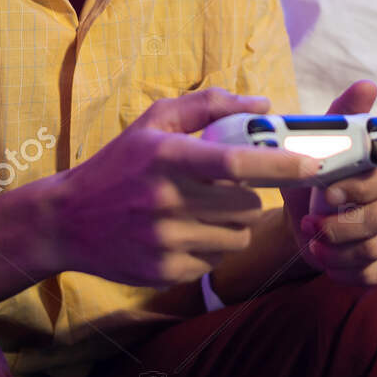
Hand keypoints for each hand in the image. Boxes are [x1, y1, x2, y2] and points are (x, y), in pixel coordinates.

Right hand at [44, 88, 319, 286]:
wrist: (65, 221)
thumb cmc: (118, 165)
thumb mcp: (153, 124)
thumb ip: (209, 106)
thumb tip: (264, 105)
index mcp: (166, 157)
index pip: (235, 163)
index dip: (280, 165)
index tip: (311, 165)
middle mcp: (166, 200)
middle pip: (247, 206)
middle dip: (248, 197)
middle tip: (227, 190)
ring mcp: (165, 240)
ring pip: (237, 237)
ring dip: (233, 225)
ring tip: (204, 212)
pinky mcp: (164, 271)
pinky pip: (216, 262)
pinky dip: (210, 248)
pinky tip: (184, 234)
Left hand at [282, 81, 376, 287]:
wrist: (307, 214)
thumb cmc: (315, 173)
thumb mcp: (319, 140)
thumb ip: (342, 113)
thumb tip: (366, 85)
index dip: (357, 189)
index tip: (324, 195)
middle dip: (339, 227)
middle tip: (309, 225)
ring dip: (337, 253)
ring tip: (313, 245)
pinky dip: (348, 273)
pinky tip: (328, 263)